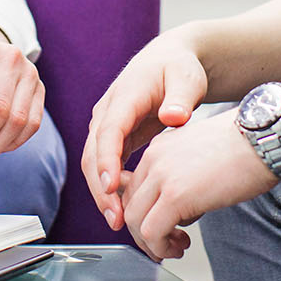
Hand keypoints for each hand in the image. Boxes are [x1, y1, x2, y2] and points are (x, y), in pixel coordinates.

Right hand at [82, 32, 209, 232]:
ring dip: (103, 192)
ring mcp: (108, 124)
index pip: (108, 131)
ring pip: (93, 162)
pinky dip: (111, 186)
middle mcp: (108, 111)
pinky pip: (105, 164)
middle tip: (117, 218)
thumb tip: (174, 117)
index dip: (106, 160)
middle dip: (101, 187)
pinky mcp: (114, 135)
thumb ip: (181, 97)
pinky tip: (125, 207)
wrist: (171, 59)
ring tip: (119, 221)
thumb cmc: (180, 67)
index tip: (112, 186)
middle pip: (92, 152)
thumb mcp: (187, 78)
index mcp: (124, 95)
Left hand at [119, 113, 274, 260]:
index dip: (144, 212)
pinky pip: (152, 231)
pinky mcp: (175, 195)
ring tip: (174, 249)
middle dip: (143, 231)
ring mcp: (162, 176)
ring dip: (151, 243)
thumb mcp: (202, 157)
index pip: (135, 187)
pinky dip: (161, 247)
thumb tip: (181, 211)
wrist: (265, 139)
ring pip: (135, 220)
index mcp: (160, 147)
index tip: (159, 227)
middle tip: (164, 244)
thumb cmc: (248, 147)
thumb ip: (184, 177)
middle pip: (130, 204)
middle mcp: (154, 158)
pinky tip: (179, 247)